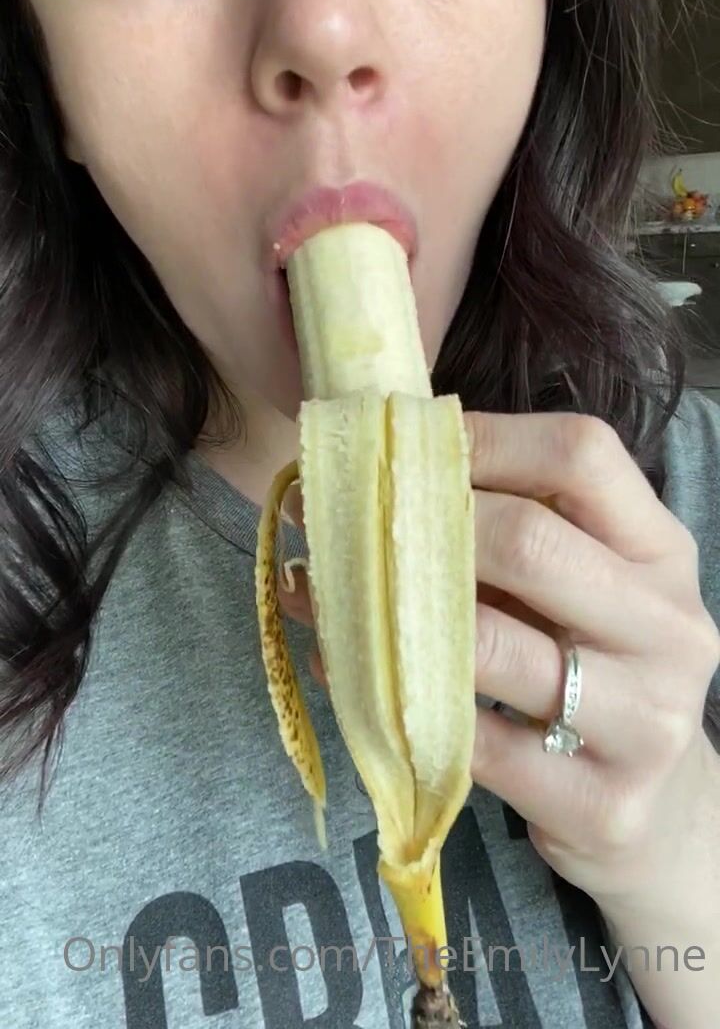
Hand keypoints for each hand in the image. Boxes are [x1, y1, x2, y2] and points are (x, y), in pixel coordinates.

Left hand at [278, 411, 719, 911]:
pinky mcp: (604, 806)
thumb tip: (376, 460)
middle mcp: (670, 629)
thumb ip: (517, 525)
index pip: (583, 456)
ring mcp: (647, 722)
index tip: (401, 445)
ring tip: (315, 593)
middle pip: (531, 542)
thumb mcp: (585, 585)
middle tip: (336, 520)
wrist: (660, 805)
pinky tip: (346, 677)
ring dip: (384, 616)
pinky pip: (474, 743)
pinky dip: (395, 706)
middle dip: (417, 525)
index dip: (485, 439)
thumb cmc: (593, 666)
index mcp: (662, 552)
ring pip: (492, 648)